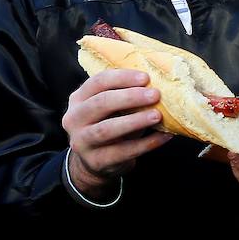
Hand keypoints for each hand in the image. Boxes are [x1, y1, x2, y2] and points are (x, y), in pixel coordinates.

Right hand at [62, 68, 172, 198]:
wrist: (95, 161)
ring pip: (106, 129)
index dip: (122, 78)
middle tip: (155, 95)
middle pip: (101, 103)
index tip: (146, 78)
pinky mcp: (95, 161)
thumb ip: (127, 93)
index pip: (98, 82)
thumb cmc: (110, 123)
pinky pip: (122, 152)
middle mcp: (74, 119)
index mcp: (79, 98)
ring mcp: (81, 142)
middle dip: (130, 97)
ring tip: (158, 116)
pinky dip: (145, 144)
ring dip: (135, 121)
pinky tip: (164, 136)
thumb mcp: (112, 107)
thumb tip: (161, 80)